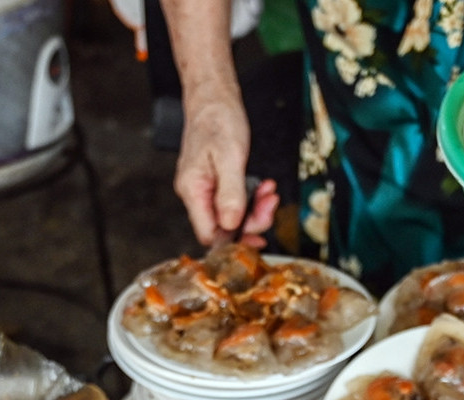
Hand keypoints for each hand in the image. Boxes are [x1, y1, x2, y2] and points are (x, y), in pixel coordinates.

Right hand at [174, 95, 280, 246]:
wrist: (213, 97)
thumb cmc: (217, 119)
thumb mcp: (229, 156)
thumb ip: (230, 192)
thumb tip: (231, 223)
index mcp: (192, 189)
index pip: (209, 233)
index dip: (233, 239)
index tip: (257, 233)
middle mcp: (196, 193)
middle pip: (223, 228)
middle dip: (251, 221)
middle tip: (270, 205)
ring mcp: (206, 189)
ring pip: (232, 216)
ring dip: (255, 209)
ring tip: (269, 192)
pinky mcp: (217, 183)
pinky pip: (235, 201)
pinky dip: (252, 198)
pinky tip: (263, 188)